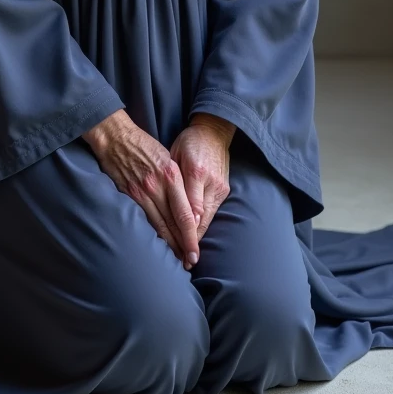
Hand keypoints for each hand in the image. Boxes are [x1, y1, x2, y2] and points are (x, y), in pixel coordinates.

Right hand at [82, 110, 199, 269]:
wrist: (116, 137)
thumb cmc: (145, 145)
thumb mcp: (168, 158)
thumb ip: (178, 181)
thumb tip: (188, 207)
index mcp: (171, 175)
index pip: (184, 214)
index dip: (191, 236)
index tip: (196, 251)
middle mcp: (157, 186)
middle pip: (172, 224)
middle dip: (182, 246)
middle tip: (190, 263)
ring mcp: (140, 193)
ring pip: (157, 225)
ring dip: (167, 244)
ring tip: (176, 259)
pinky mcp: (127, 196)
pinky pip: (141, 219)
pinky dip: (151, 233)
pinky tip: (156, 243)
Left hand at [169, 113, 234, 249]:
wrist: (213, 131)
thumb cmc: (188, 142)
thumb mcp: (173, 157)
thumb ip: (172, 181)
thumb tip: (168, 207)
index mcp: (194, 173)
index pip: (188, 211)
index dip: (182, 232)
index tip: (176, 249)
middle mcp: (210, 182)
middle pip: (200, 220)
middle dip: (191, 242)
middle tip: (184, 262)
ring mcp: (220, 187)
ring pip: (207, 219)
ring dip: (197, 236)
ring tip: (189, 255)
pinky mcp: (224, 189)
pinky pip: (212, 212)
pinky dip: (203, 225)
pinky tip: (195, 237)